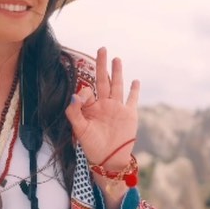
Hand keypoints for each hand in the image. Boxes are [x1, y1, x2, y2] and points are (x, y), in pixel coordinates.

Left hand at [64, 47, 138, 170]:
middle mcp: (104, 104)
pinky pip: (132, 99)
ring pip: (117, 85)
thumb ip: (74, 112)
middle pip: (103, 80)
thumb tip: (75, 94)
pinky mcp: (129, 114)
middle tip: (102, 49)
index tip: (83, 99)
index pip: (87, 91)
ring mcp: (117, 108)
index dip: (84, 92)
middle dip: (102, 65)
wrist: (109, 159)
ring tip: (116, 59)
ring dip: (117, 72)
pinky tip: (135, 80)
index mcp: (91, 107)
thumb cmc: (91, 146)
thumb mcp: (79, 129)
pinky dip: (134, 90)